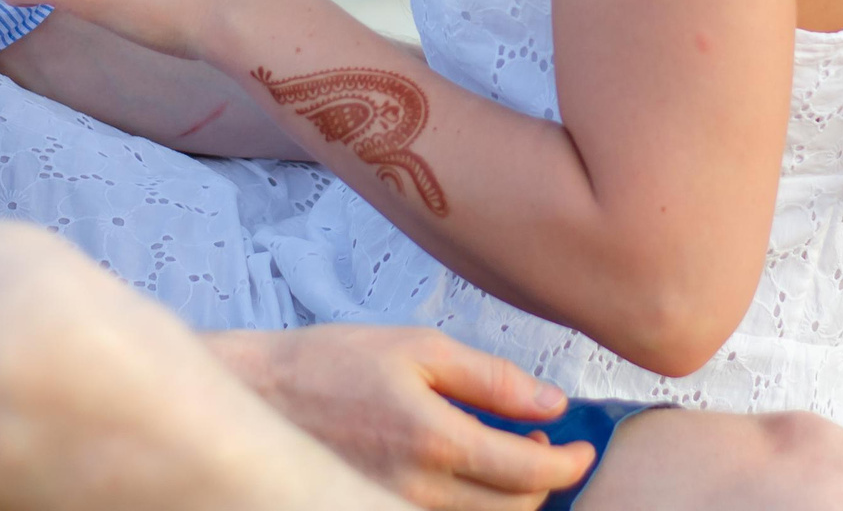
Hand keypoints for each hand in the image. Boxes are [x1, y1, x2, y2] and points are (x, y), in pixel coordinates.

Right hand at [205, 326, 593, 510]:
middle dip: (542, 482)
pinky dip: (471, 508)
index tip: (582, 449)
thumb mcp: (419, 349)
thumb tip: (551, 402)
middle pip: (513, 510)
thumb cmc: (332, 363)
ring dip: (509, 499)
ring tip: (505, 456)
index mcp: (435, 439)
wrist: (259, 396)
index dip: (567, 463)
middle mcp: (417, 490)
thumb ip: (491, 378)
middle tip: (540, 444)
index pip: (528, 474)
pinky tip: (465, 475)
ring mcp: (393, 510)